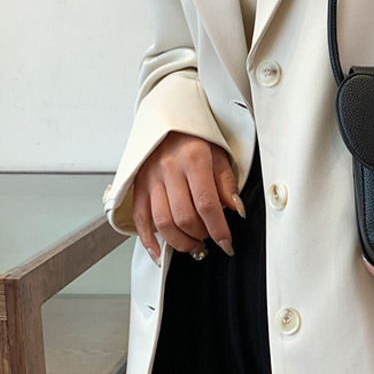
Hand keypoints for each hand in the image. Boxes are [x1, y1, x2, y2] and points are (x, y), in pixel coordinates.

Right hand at [132, 132, 244, 263]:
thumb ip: (226, 183)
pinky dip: (148, 239)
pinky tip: (159, 252)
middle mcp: (169, 169)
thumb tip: (236, 210)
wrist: (167, 120)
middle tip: (210, 241)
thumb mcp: (219, 153)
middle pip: (184, 216)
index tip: (226, 244)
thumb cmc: (195, 137)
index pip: (207, 204)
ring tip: (194, 246)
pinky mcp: (138, 186)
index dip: (218, 229)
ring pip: (162, 222)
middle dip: (201, 236)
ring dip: (180, 241)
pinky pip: (140, 218)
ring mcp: (151, 179)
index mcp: (193, 159)